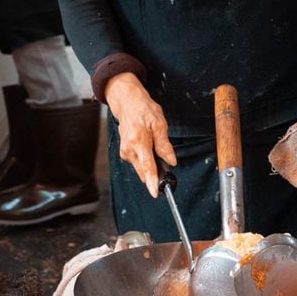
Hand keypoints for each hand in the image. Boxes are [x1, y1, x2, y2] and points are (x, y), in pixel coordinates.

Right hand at [104, 73, 175, 197]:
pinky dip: (145, 159)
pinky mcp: (125, 153)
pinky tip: (148, 147)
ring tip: (154, 145)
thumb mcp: (159, 124)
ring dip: (151, 164)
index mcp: (139, 141)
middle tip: (164, 158)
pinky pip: (139, 162)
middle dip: (156, 172)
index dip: (152, 181)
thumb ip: (165, 145)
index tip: (155, 193)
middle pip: (144, 171)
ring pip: (142, 168)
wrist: (127, 103)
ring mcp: (125, 152)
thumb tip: (171, 161)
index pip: (147, 166)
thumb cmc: (144, 110)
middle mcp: (129, 149)